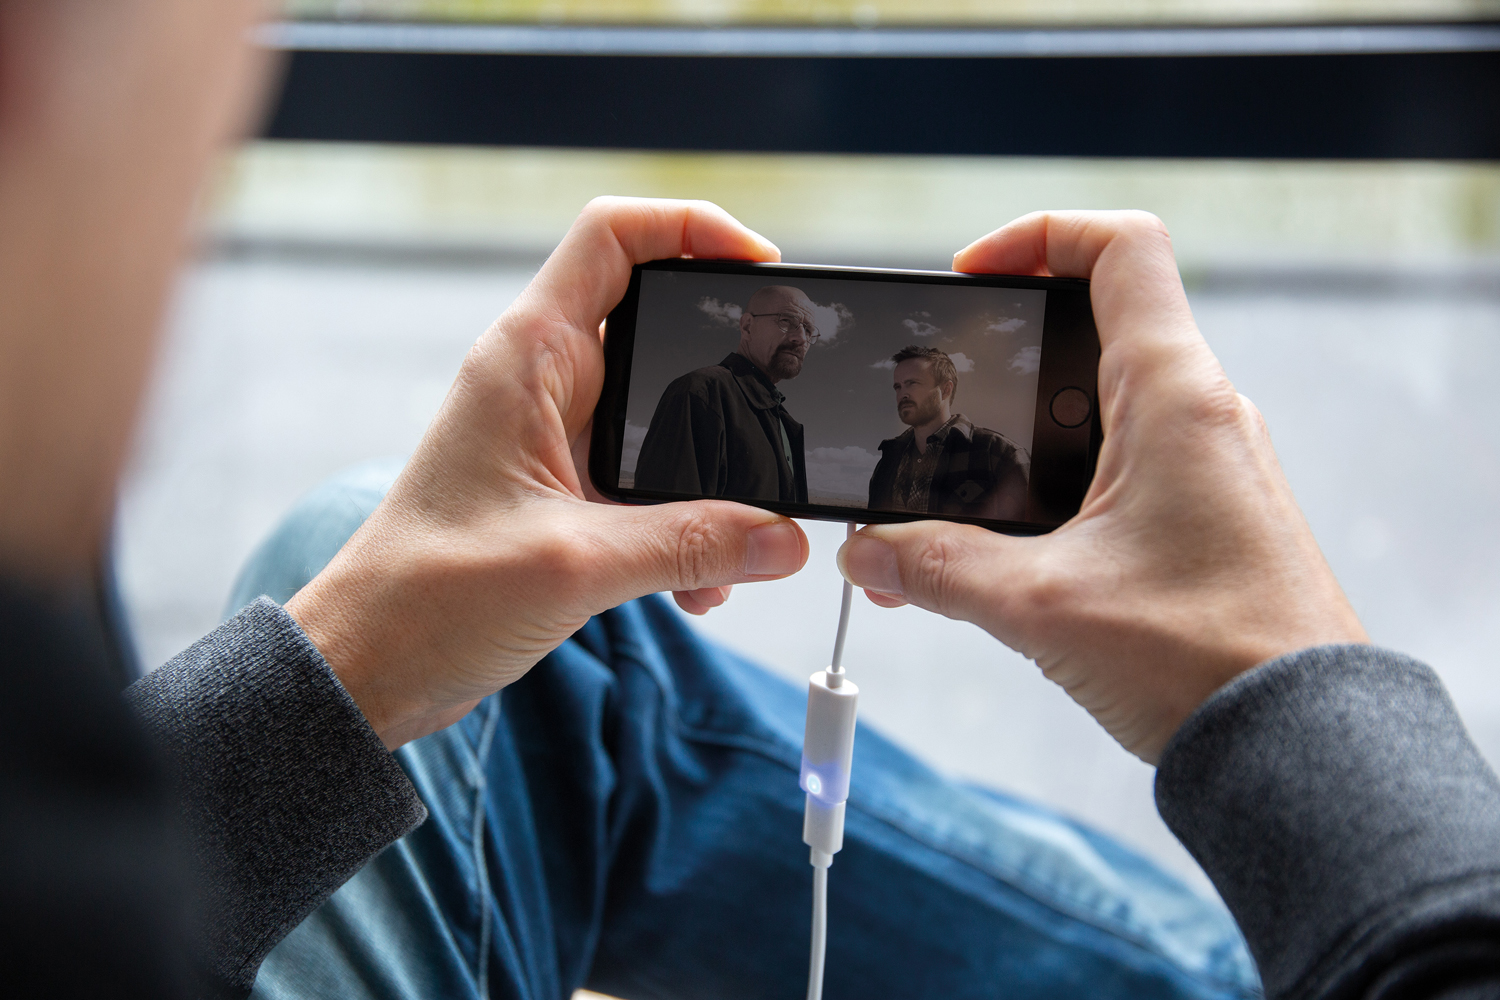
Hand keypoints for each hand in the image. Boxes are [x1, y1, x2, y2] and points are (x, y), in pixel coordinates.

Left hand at [287, 198, 809, 748]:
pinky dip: (688, 524)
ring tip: (751, 521)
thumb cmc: (428, 596)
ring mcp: (555, 439)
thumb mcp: (573, 564)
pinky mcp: (565, 494)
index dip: (693, 227)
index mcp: (528, 359)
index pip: (613, 238)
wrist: (371, 665)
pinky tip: (703, 585)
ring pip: (663, 415)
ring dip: (712, 468)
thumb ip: (690, 546)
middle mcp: (543, 384)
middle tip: (784, 391)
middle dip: (726, 359)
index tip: (761, 267)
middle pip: (655, 323)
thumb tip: (784, 538)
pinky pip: (650, 484)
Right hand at [836, 211, 1366, 762]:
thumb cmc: (1207, 656)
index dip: (1038, 236)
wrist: (1294, 744)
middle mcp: (1197, 413)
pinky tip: (998, 557)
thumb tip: (866, 550)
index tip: (971, 279)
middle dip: (1000, 365)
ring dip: (1014, 446)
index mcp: (1172, 395)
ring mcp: (1202, 465)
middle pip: (1089, 331)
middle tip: (937, 404)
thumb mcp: (1042, 604)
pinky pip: (1112, 473)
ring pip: (1092, 414)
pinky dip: (1048, 495)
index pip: (1122, 248)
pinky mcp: (1199, 517)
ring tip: (948, 505)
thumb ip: (935, 566)